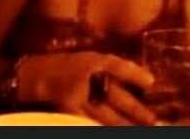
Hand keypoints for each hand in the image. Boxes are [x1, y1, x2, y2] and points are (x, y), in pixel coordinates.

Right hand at [20, 51, 155, 124]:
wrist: (38, 76)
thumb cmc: (70, 66)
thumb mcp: (93, 59)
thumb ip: (113, 69)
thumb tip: (143, 79)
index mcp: (95, 61)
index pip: (118, 66)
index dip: (135, 74)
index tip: (151, 82)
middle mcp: (87, 78)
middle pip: (116, 96)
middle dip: (136, 109)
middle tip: (152, 119)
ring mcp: (79, 97)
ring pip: (106, 115)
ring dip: (124, 123)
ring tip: (141, 129)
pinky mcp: (70, 111)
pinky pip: (91, 121)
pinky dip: (103, 126)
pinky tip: (116, 129)